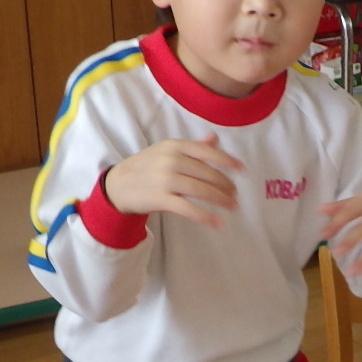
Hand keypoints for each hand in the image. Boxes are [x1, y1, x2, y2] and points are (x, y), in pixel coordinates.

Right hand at [103, 137, 245, 227]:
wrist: (118, 185)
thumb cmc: (147, 167)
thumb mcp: (166, 150)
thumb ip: (192, 146)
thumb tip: (214, 138)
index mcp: (174, 145)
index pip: (206, 151)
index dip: (227, 161)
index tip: (242, 170)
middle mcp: (171, 160)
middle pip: (207, 173)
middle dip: (226, 185)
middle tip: (235, 194)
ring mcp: (165, 179)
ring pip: (201, 190)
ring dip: (221, 200)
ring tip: (232, 206)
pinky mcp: (161, 199)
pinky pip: (188, 208)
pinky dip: (206, 216)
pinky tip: (218, 223)